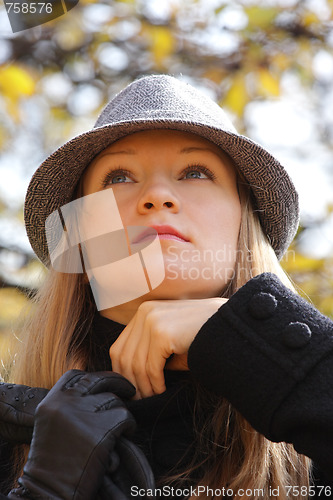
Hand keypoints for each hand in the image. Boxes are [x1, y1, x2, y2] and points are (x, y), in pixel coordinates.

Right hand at [9, 370, 135, 499]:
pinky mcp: (101, 432)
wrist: (49, 494)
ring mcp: (84, 416)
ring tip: (118, 430)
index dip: (93, 377)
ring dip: (120, 414)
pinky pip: (125, 418)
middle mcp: (66, 404)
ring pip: (114, 401)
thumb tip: (97, 391)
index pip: (75, 376)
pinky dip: (129, 426)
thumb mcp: (51, 425)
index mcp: (51, 401)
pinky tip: (124, 437)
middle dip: (117, 382)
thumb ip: (68, 406)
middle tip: (129, 389)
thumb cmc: (52, 465)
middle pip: (97, 381)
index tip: (106, 382)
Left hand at [109, 298, 226, 398]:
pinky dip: (155, 383)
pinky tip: (162, 390)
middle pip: (123, 355)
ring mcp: (152, 320)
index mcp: (144, 311)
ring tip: (152, 396)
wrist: (230, 326)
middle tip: (139, 399)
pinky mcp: (162, 333)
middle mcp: (145, 312)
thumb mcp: (170, 342)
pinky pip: (150, 367)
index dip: (122, 372)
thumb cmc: (201, 337)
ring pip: (136, 364)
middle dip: (130, 381)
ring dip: (143, 385)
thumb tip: (131, 378)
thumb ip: (149, 353)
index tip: (131, 389)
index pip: (120, 346)